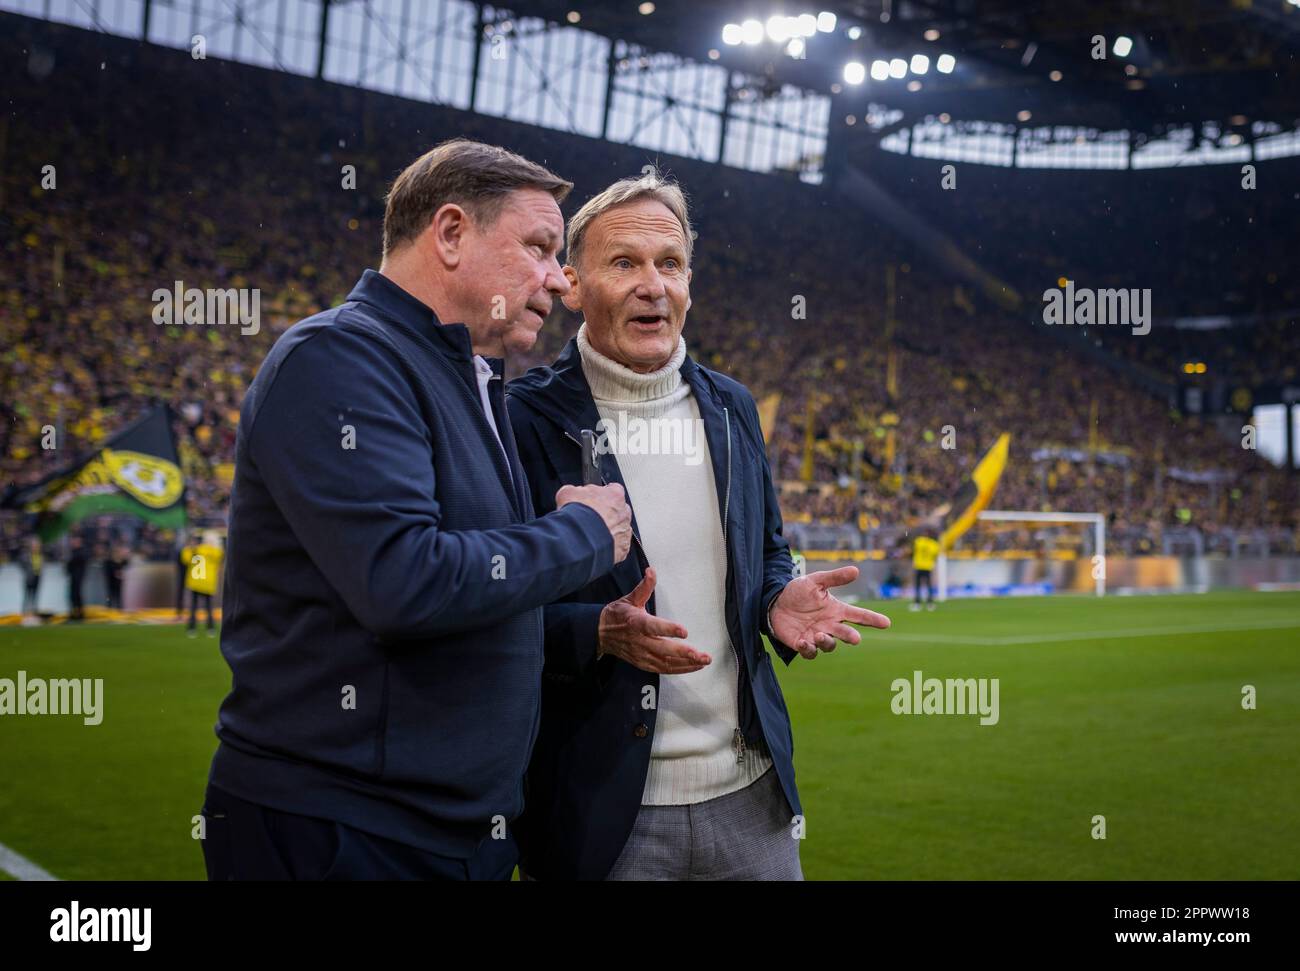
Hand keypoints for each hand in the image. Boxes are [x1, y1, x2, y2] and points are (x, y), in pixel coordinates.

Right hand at [557, 482, 631, 563]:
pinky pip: (618, 545)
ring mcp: (625, 531)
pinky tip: (596, 546)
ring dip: (608, 530)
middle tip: (591, 518)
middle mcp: (624, 512)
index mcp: (615, 494)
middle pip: (618, 510)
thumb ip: (576, 490)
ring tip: (592, 535)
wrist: (578, 541)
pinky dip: (609, 545)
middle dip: (606, 513)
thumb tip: (574, 492)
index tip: (592, 500)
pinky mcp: (623, 548)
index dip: (600, 495)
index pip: (612, 489)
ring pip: (619, 528)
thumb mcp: (567, 493)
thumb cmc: (576, 516)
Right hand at [598, 568, 710, 673]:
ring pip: (665, 662)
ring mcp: (641, 655)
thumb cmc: (618, 615)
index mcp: (636, 622)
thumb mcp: (630, 598)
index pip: (653, 627)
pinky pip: (663, 669)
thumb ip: (644, 587)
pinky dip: (680, 669)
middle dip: (684, 653)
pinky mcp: (643, 663)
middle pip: (663, 649)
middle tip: (701, 655)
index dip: (668, 629)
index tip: (684, 631)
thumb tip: (652, 571)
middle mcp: (639, 641)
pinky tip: (694, 666)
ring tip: (703, 661)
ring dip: (686, 664)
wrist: (600, 634)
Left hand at [769, 565, 889, 659]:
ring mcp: (817, 636)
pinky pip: (810, 652)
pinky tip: (803, 642)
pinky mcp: (803, 644)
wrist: (775, 603)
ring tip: (820, 634)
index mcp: (836, 610)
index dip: (873, 619)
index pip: (859, 615)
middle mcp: (830, 625)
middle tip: (855, 638)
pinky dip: (808, 649)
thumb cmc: (798, 592)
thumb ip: (835, 578)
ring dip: (827, 642)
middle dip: (851, 637)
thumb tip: (856, 570)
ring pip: (829, 646)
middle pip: (846, 634)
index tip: (886, 622)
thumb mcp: (815, 581)